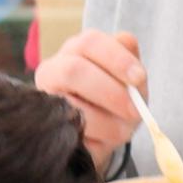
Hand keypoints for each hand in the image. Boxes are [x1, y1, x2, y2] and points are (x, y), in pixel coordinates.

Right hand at [35, 27, 146, 167]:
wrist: (102, 135)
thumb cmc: (118, 100)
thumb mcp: (131, 83)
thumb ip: (133, 72)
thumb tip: (135, 75)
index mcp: (78, 50)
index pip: (91, 42)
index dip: (117, 59)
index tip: (138, 78)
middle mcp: (54, 69)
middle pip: (73, 70)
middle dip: (109, 91)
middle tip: (134, 110)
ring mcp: (44, 98)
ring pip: (71, 106)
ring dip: (105, 122)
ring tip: (123, 130)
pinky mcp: (46, 127)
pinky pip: (71, 133)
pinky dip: (94, 138)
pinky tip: (106, 139)